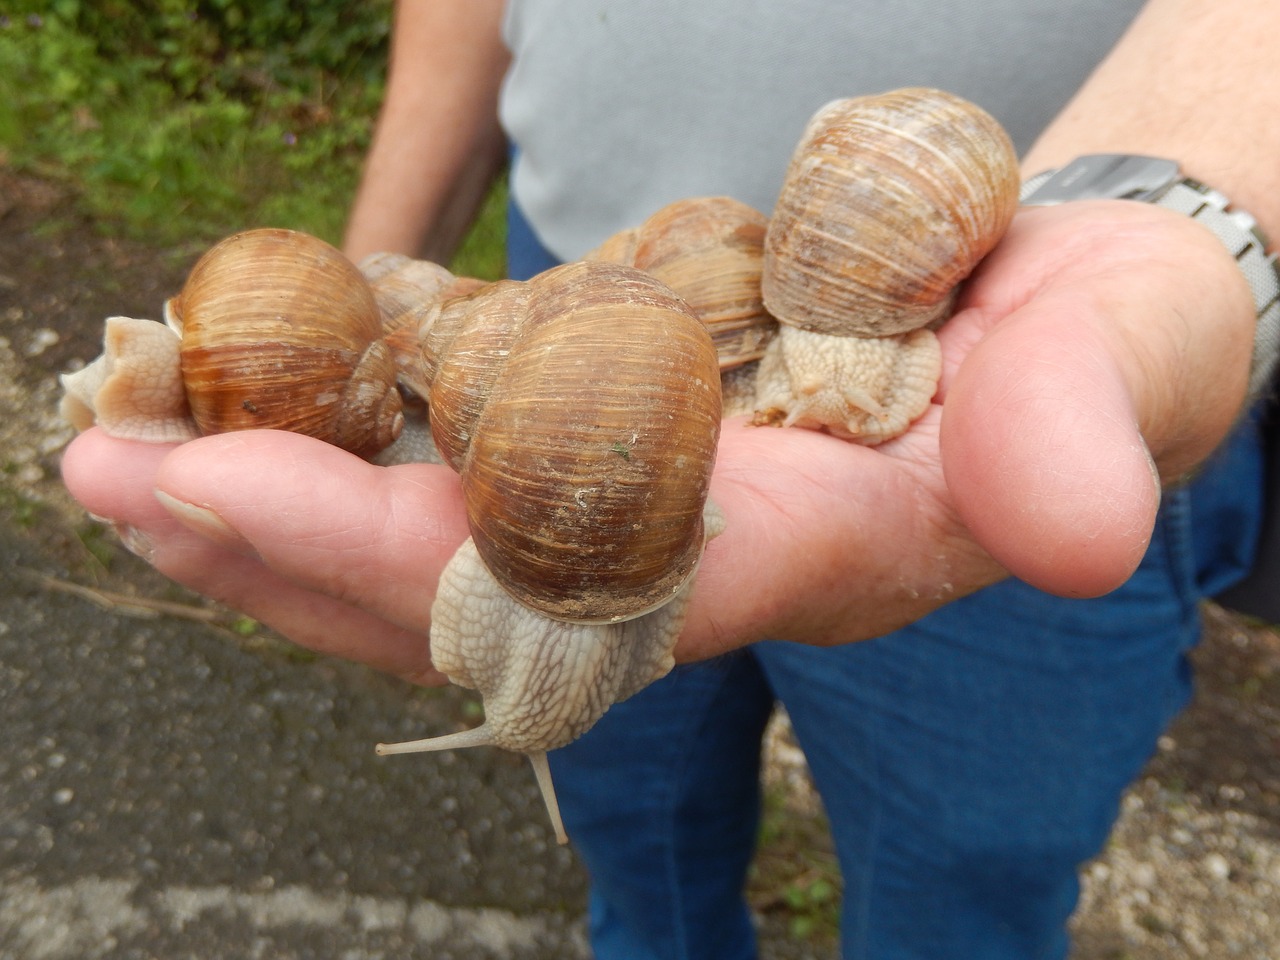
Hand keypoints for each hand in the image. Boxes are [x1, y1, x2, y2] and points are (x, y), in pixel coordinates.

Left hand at [60, 200, 1253, 676]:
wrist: (1070, 295)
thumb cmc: (1104, 329)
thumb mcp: (1121, 360)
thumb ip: (1081, 437)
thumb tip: (1059, 526)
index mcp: (818, 553)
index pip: (595, 587)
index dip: (423, 555)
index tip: (233, 492)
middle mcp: (712, 553)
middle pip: (477, 583)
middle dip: (288, 539)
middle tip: (107, 475)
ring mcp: (660, 498)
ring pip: (445, 530)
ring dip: (280, 492)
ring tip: (121, 447)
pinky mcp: (627, 434)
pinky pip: (463, 450)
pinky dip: (348, 422)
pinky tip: (243, 388)